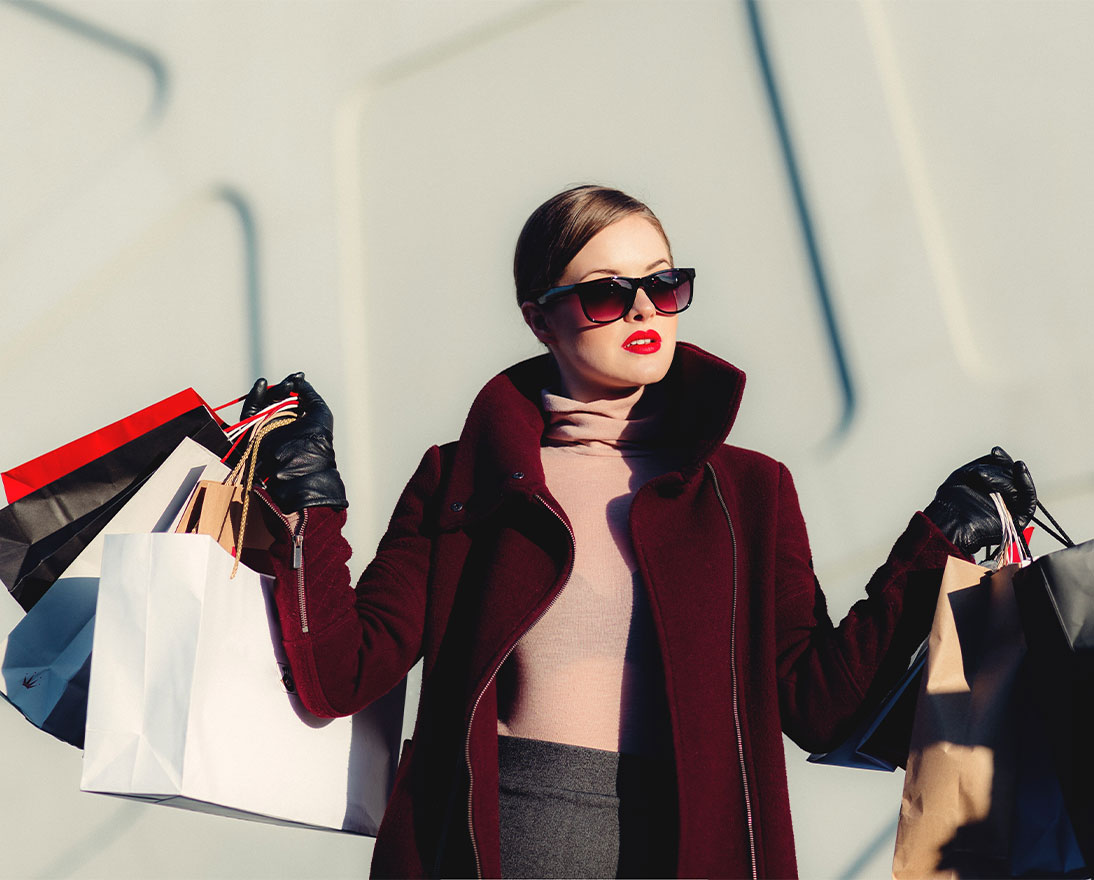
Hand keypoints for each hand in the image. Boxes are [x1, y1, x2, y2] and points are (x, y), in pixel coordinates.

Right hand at [241, 372, 347, 511]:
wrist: (302, 466)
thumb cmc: (317, 441)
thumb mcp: (320, 412)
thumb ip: (310, 394)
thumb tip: (299, 380)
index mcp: (298, 421)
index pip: (291, 399)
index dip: (294, 385)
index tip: (298, 376)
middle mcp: (281, 425)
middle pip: (276, 399)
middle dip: (283, 388)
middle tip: (291, 384)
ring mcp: (266, 429)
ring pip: (263, 404)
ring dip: (272, 391)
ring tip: (284, 386)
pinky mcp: (252, 434)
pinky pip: (249, 413)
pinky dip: (254, 398)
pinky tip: (262, 384)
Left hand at [924, 446, 1035, 555]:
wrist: (947, 523)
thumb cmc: (951, 502)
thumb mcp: (965, 475)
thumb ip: (984, 464)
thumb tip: (998, 454)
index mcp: (992, 490)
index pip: (1005, 472)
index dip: (1002, 460)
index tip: (995, 451)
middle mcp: (1003, 500)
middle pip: (1012, 478)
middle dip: (999, 469)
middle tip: (982, 470)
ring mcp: (1012, 510)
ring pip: (1018, 487)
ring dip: (1004, 477)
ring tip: (982, 477)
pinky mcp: (1018, 521)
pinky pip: (1029, 502)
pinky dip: (1027, 485)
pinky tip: (1020, 470)